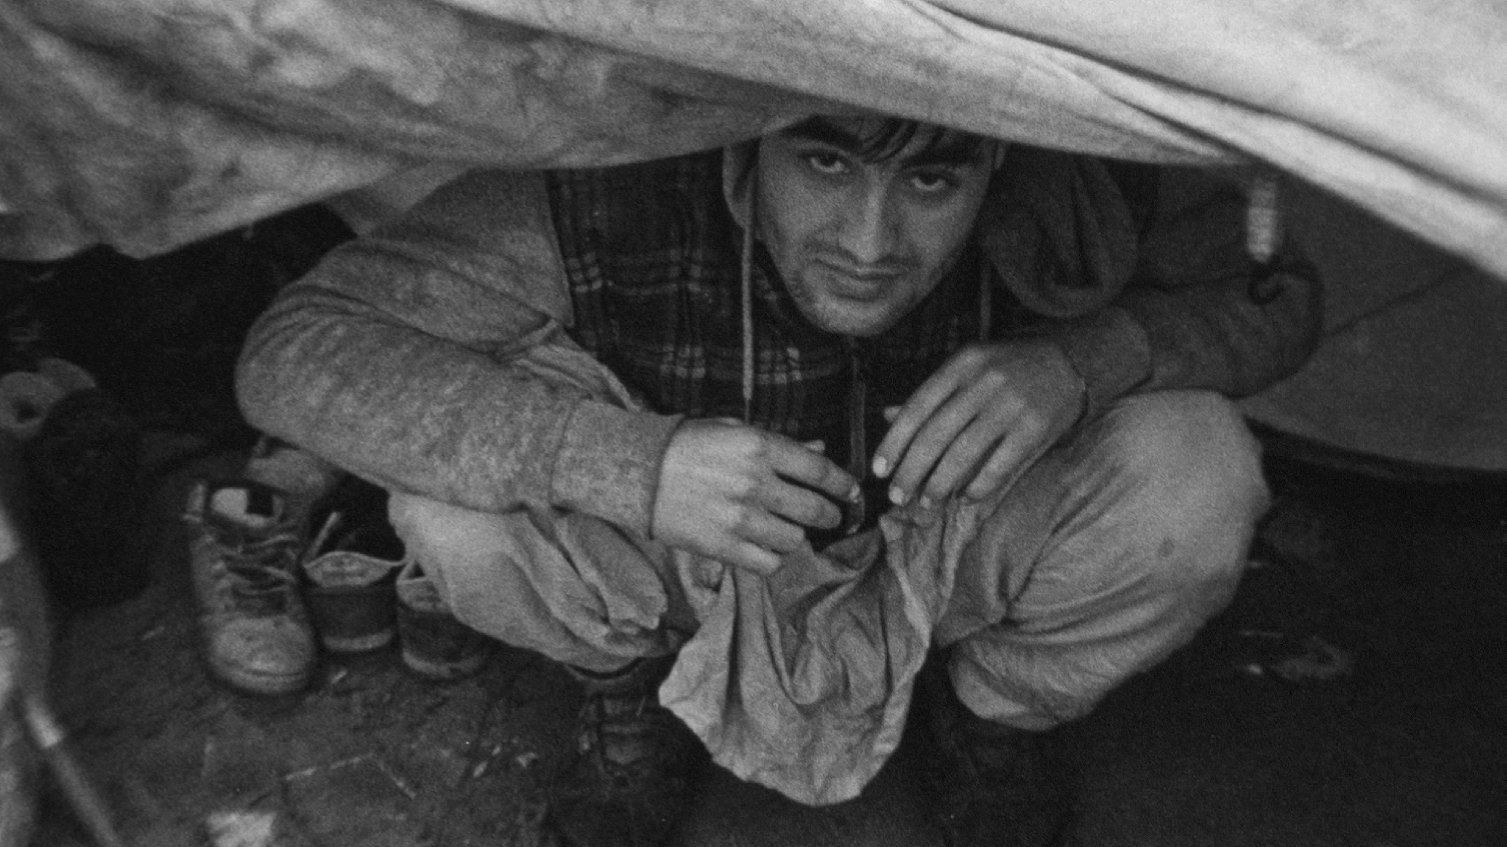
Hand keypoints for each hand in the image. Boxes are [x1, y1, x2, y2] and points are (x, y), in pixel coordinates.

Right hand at [651, 419, 859, 575]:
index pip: (820, 471)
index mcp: (759, 448)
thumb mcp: (733, 431)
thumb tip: (819, 453)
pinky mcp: (724, 547)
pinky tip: (766, 547)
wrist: (636, 471)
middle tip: (831, 517)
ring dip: (797, 537)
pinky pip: (769, 564)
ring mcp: (740, 518)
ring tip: (788, 530)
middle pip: (815, 509)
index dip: (844, 484)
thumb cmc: (686, 446)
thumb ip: (779, 444)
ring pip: (796, 540)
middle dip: (831, 516)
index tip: (852, 492)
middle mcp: (755, 483)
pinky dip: (774, 558)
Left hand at [872, 340, 1084, 507]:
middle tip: (896, 497)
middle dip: (911, 471)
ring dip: (939, 485)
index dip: (894, 443)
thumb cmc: (1007, 367)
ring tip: (926, 503)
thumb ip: (931, 394)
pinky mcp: (1035, 428)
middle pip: (935, 435)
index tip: (879, 470)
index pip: (917, 408)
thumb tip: (888, 417)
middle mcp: (983, 382)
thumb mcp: (967, 369)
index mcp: (961, 364)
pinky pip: (999, 465)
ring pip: (963, 454)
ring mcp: (1011, 405)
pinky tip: (966, 498)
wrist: (1070, 360)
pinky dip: (978, 486)